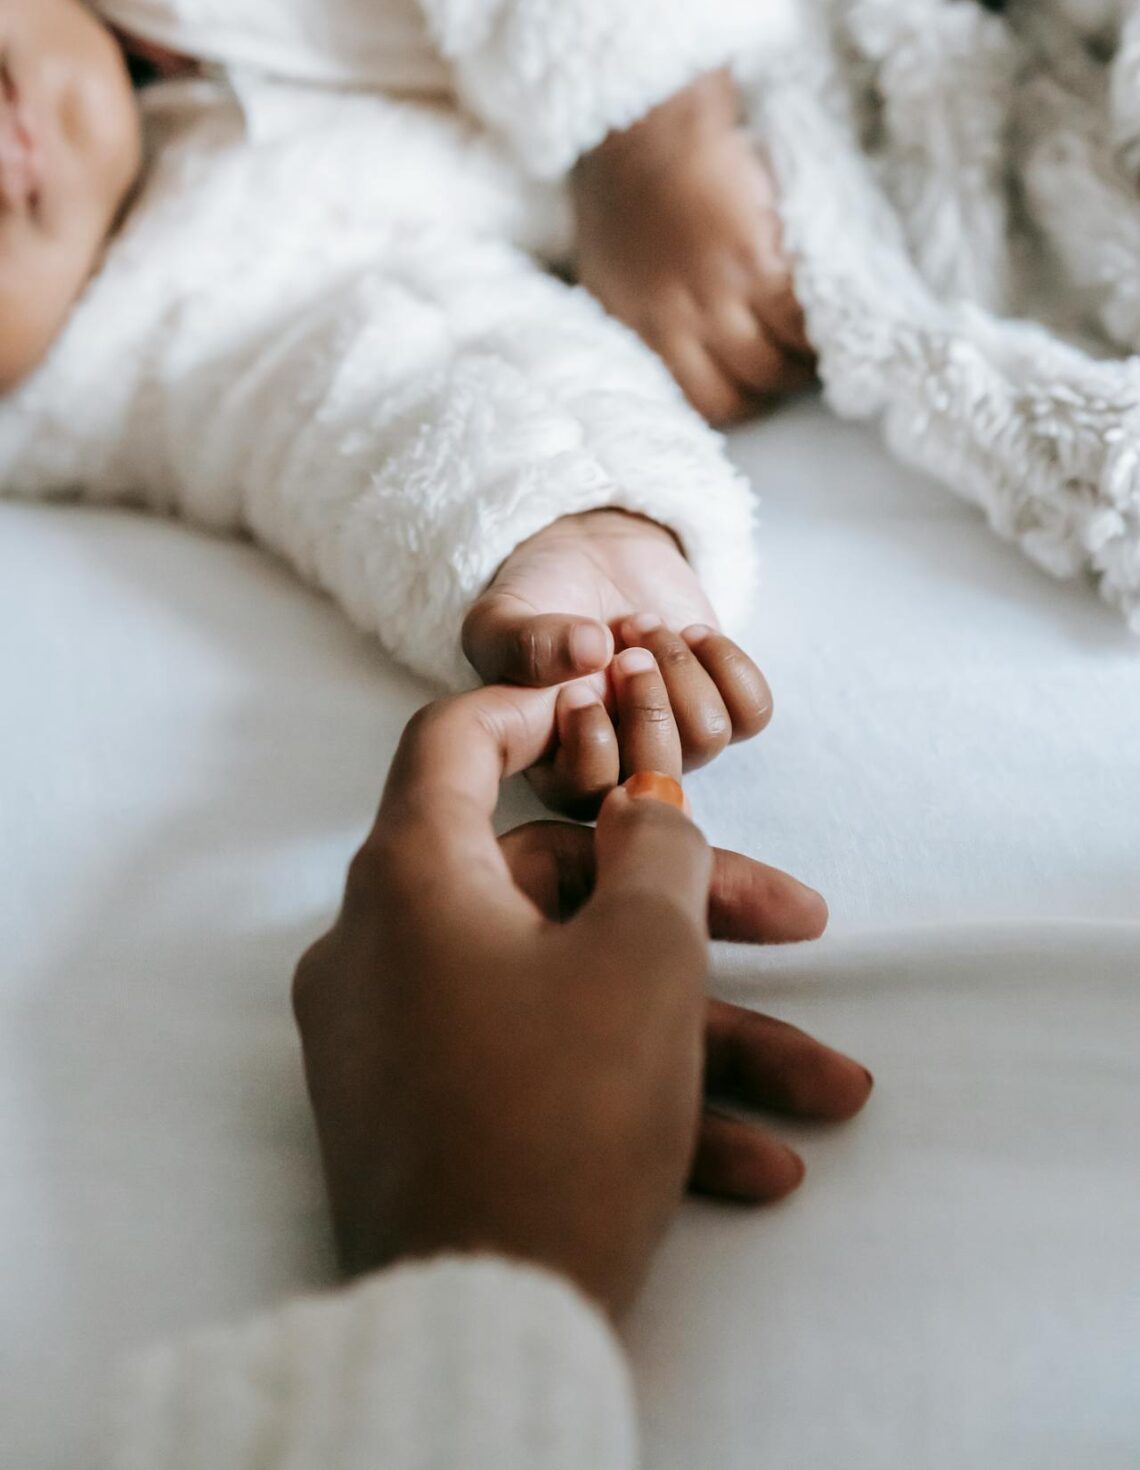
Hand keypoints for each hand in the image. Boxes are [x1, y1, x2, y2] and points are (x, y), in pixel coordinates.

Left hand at [293, 670, 871, 1319]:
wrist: (482, 1326)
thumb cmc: (562, 1110)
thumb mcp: (642, 959)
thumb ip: (656, 853)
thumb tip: (643, 806)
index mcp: (410, 881)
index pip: (452, 743)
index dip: (537, 706)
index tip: (610, 701)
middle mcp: (385, 949)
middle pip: (552, 885)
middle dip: (693, 915)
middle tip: (803, 928)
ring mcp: (400, 1042)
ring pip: (567, 994)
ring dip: (698, 1034)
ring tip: (827, 1090)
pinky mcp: (426, 1121)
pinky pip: (538, 1071)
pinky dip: (636, 1096)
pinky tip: (758, 1163)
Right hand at [462, 507, 771, 812]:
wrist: (591, 556)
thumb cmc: (538, 600)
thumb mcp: (503, 617)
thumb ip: (523, 642)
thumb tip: (591, 653)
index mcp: (557, 764)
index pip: (588, 797)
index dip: (593, 744)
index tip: (577, 688)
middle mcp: (621, 765)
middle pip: (659, 776)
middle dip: (647, 704)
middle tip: (624, 650)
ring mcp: (676, 739)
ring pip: (708, 738)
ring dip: (680, 668)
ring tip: (645, 626)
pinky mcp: (721, 705)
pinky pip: (753, 711)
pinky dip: (727, 663)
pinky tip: (692, 634)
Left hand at [572, 69, 815, 425]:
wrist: (645, 128)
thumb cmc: (626, 190)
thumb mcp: (611, 270)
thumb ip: (642, 317)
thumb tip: (675, 352)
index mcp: (637, 329)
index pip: (701, 402)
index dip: (739, 400)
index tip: (757, 384)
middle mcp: (675, 324)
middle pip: (744, 392)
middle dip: (774, 384)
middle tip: (796, 361)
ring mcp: (717, 296)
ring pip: (776, 364)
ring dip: (803, 359)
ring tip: (815, 338)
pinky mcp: (755, 262)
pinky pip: (799, 320)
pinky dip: (817, 324)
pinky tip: (825, 310)